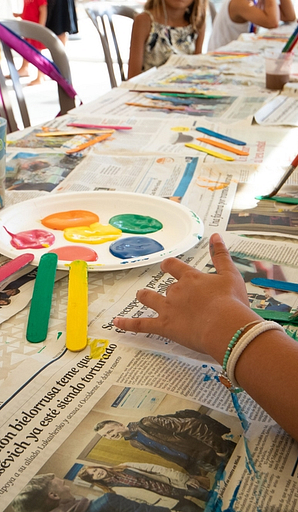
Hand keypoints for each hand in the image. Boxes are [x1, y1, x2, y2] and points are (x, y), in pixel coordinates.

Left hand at [114, 233, 260, 361]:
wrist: (226, 325)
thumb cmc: (232, 302)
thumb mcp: (230, 275)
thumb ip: (221, 255)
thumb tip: (215, 235)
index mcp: (191, 278)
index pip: (174, 266)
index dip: (169, 266)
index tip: (166, 265)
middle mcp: (177, 290)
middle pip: (164, 286)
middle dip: (163, 287)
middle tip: (165, 288)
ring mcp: (168, 308)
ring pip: (149, 299)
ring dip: (144, 296)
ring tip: (140, 295)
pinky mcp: (164, 326)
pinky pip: (141, 325)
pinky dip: (127, 324)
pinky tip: (116, 323)